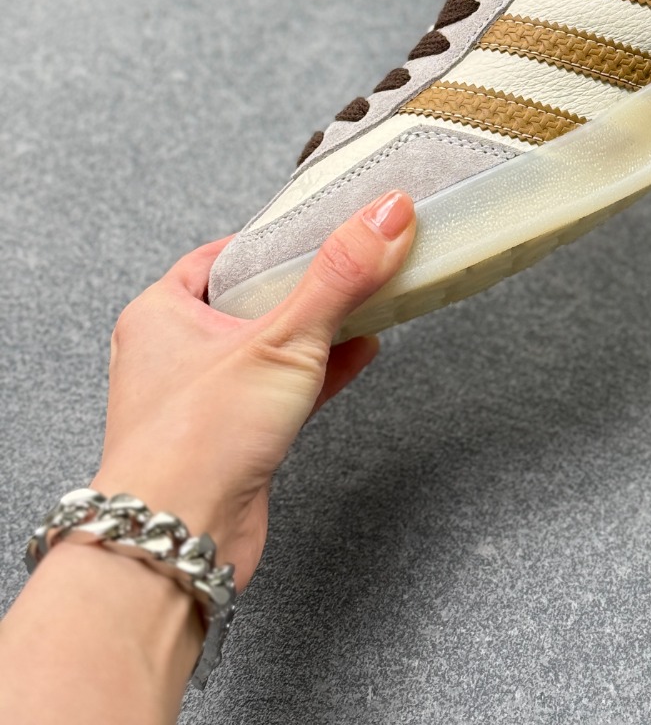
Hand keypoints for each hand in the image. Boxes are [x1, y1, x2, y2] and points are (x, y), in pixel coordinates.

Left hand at [91, 190, 414, 590]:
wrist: (179, 542)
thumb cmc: (195, 442)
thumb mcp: (282, 337)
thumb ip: (339, 275)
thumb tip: (385, 213)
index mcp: (160, 313)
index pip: (220, 256)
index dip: (270, 241)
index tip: (317, 226)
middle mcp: (174, 353)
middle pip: (249, 299)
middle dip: (302, 285)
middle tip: (349, 260)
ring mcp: (203, 399)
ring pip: (269, 346)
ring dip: (318, 329)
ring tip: (366, 301)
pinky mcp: (232, 440)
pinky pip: (283, 389)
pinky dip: (322, 370)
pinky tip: (360, 353)